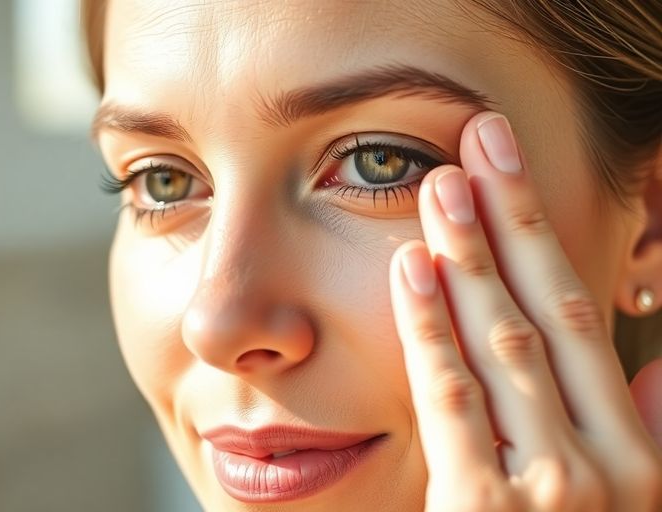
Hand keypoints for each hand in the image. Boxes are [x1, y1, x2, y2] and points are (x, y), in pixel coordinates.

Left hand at [388, 110, 661, 510]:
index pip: (583, 318)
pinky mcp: (487, 511)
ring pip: (503, 345)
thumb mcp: (635, 506)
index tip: (510, 172)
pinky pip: (456, 402)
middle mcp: (603, 462)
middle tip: (477, 142)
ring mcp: (549, 488)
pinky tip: (412, 271)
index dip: (546, 237)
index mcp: (638, 452)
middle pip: (546, 313)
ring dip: (470, 257)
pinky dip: (433, 330)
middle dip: (510, 222)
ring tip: (440, 186)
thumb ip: (652, 436)